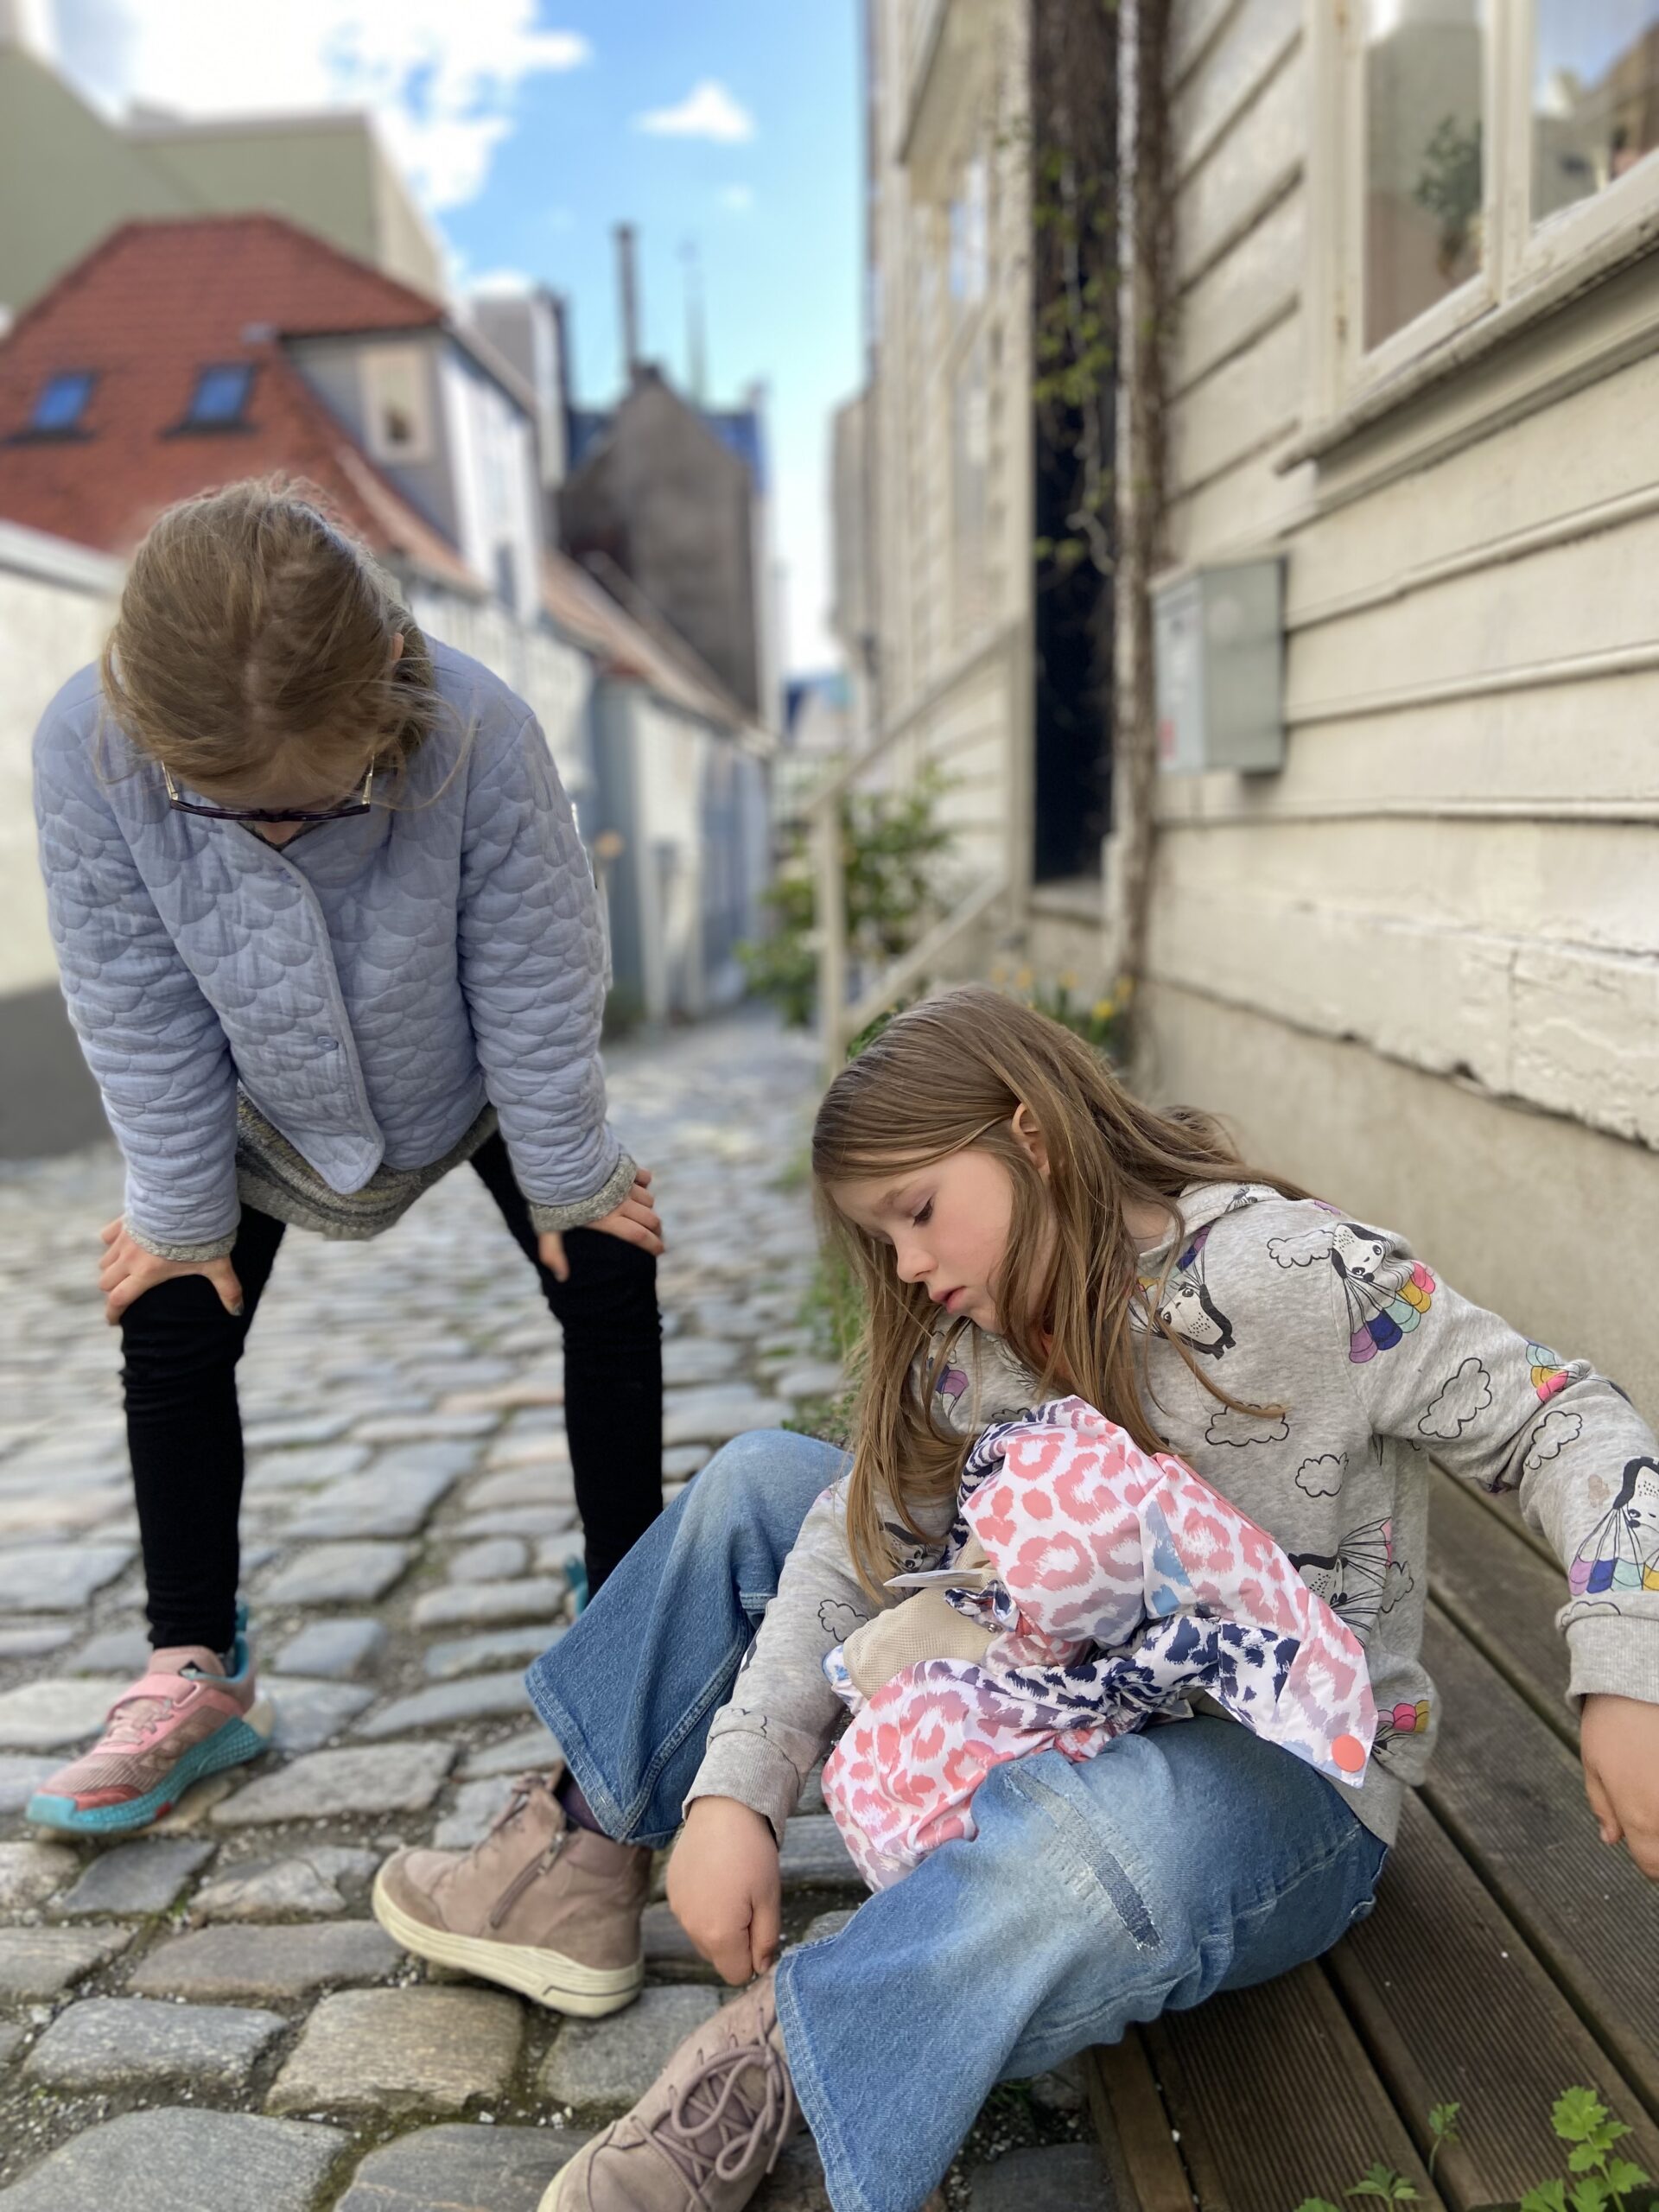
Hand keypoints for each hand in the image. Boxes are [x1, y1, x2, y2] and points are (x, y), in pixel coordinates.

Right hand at [98, 1218, 241, 1326]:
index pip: (119, 1299)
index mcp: (146, 1273)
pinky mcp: (123, 1221)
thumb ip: (227, 1288)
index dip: (113, 1313)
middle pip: (106, 1282)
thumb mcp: (216, 1264)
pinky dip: (112, 1242)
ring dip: (112, 1268)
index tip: (114, 1321)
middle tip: (123, 1294)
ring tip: (125, 1271)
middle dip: (113, 1291)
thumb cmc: (200, 1235)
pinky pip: (107, 1236)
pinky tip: (124, 1242)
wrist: (186, 1200)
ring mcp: (123, 1239)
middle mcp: (129, 1258)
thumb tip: (237, 1311)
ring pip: (105, 1261)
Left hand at [537, 1167, 662, 1283]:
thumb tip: (561, 1278)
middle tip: (656, 1235)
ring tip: (643, 1213)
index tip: (660, 1251)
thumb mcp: (549, 1226)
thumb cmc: (554, 1195)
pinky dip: (644, 1182)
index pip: (638, 1236)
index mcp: (608, 1219)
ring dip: (648, 1207)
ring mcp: (625, 1184)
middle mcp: (621, 1203)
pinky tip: (639, 1185)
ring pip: (648, 1199)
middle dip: (656, 1229)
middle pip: (650, 1219)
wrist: (561, 1158)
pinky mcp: (624, 1166)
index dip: (653, 1245)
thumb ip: (553, 1252)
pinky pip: (644, 1176)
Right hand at [666, 1796, 781, 1983]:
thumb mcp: (770, 1898)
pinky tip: (716, 1877)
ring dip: (718, 1925)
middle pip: (718, 1957)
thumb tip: (760, 1967)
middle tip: (749, 1903)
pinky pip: (690, 1915)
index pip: (737, 1974)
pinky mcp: (671, 1891)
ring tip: (732, 1887)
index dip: (753, 1957)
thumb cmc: (753, 1853)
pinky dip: (704, 1906)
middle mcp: (691, 1927)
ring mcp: (677, 1908)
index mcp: (718, 1934)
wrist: (724, 1809)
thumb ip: (765, 1940)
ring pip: (703, 1937)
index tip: (761, 1927)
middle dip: (736, 1942)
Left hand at [1581, 1693, 1658, 1877]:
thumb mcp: (1593, 1765)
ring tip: (1651, 1791)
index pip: (1653, 1866)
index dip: (1651, 1864)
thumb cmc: (1612, 1722)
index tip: (1649, 1853)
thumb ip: (1604, 1808)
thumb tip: (1611, 1838)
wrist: (1638, 1685)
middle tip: (1651, 1821)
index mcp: (1640, 1817)